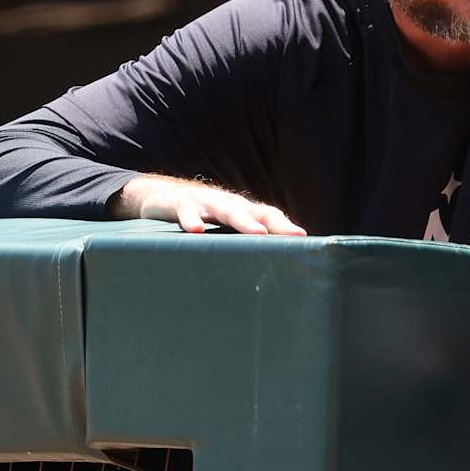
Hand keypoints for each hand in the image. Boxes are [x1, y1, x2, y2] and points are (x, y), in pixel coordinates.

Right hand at [112, 175, 304, 235]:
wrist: (165, 197)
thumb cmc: (205, 220)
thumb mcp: (226, 230)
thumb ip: (245, 246)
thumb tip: (270, 273)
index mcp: (244, 212)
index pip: (270, 216)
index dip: (286, 227)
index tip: (303, 239)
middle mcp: (230, 205)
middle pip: (255, 213)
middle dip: (274, 225)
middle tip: (291, 237)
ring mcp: (207, 202)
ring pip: (227, 210)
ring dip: (243, 221)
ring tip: (258, 233)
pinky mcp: (182, 204)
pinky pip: (188, 212)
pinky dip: (192, 220)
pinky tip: (196, 231)